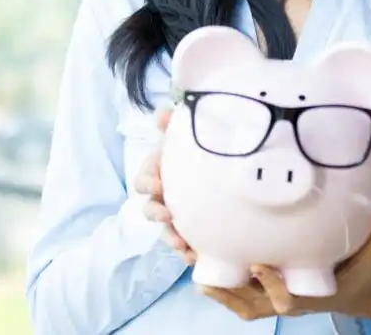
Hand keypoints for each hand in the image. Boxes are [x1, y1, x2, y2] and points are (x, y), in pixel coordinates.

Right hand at [132, 105, 196, 263]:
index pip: (144, 179)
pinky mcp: (193, 230)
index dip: (147, 182)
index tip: (156, 185)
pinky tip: (196, 256)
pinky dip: (188, 252)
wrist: (226, 170)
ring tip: (182, 245)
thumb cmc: (198, 148)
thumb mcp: (186, 133)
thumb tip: (162, 113)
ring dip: (171, 237)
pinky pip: (187, 244)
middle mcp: (165, 196)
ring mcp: (177, 215)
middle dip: (155, 214)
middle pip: (150, 209)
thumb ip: (172, 123)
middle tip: (166, 216)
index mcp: (159, 173)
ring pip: (167, 230)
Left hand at [200, 206, 370, 322]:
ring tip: (186, 254)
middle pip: (248, 301)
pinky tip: (192, 258)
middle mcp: (282, 302)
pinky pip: (231, 295)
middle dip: (225, 283)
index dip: (269, 283)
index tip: (258, 263)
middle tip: (203, 259)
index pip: (284, 296)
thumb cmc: (355, 274)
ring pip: (233, 298)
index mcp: (306, 295)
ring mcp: (267, 303)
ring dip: (211, 281)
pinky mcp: (258, 298)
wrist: (346, 296)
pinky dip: (212, 283)